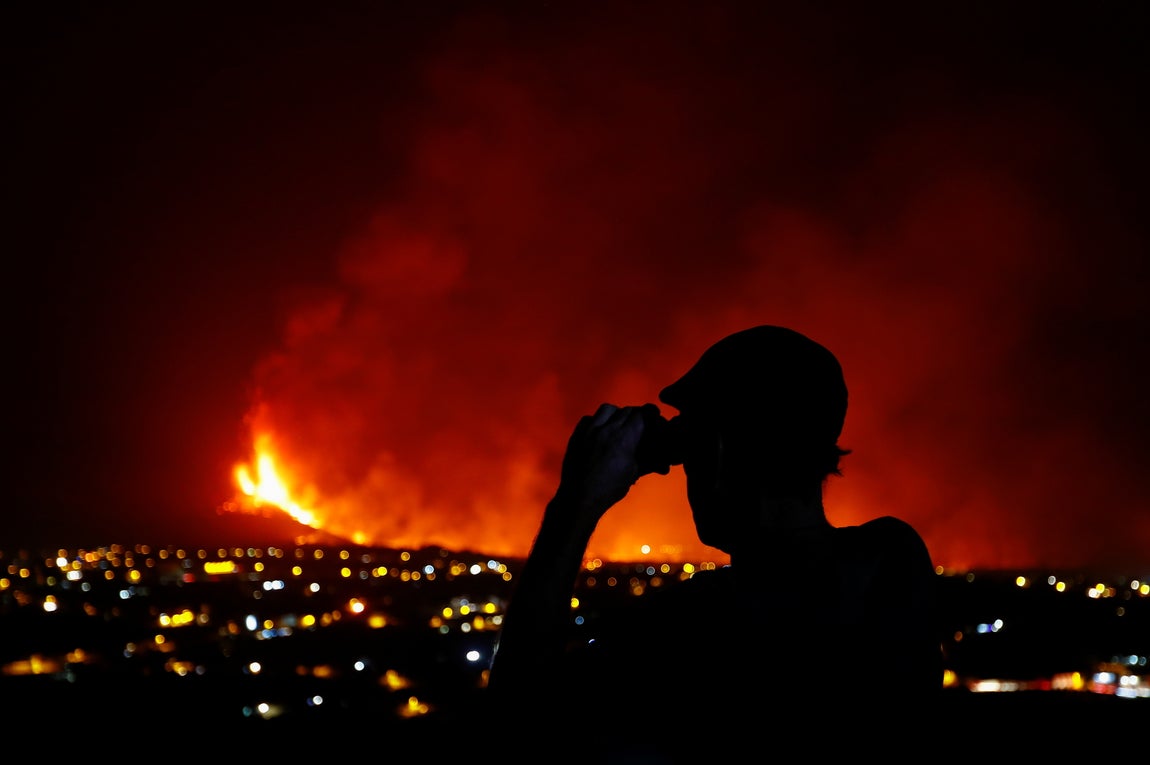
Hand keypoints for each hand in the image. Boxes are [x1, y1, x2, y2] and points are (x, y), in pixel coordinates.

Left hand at [555, 403, 649, 520]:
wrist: (579, 496)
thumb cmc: (609, 489)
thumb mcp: (632, 474)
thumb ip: (648, 463)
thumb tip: (665, 466)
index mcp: (624, 438)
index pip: (642, 414)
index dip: (650, 414)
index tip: (654, 416)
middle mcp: (607, 429)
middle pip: (627, 410)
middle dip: (636, 414)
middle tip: (640, 423)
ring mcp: (589, 430)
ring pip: (607, 409)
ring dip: (617, 413)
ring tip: (619, 424)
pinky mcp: (577, 434)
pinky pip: (589, 418)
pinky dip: (597, 420)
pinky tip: (600, 431)